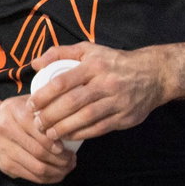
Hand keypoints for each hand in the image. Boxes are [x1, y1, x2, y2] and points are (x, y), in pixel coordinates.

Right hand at [0, 95, 73, 182]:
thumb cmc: (14, 113)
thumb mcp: (27, 102)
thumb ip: (46, 108)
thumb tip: (71, 120)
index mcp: (14, 112)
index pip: (40, 132)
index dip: (56, 143)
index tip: (67, 147)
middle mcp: (6, 131)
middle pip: (40, 152)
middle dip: (62, 159)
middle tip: (72, 159)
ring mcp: (5, 151)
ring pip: (38, 168)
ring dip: (58, 171)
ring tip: (68, 166)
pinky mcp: (5, 166)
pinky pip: (32, 177)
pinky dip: (49, 178)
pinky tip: (58, 173)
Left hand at [28, 43, 170, 145]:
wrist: (153, 74)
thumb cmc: (113, 62)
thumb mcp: (89, 49)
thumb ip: (60, 53)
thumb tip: (35, 64)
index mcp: (94, 65)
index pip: (63, 81)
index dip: (43, 95)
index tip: (31, 105)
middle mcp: (106, 83)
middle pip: (72, 102)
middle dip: (51, 115)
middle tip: (37, 124)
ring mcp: (117, 101)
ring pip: (86, 117)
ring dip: (64, 128)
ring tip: (49, 134)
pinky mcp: (125, 117)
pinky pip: (99, 128)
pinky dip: (82, 134)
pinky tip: (68, 136)